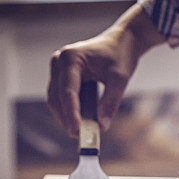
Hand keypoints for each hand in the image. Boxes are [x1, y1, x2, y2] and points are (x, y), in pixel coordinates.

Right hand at [47, 4, 163, 136]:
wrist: (122, 41)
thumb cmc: (121, 55)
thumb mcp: (120, 78)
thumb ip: (110, 102)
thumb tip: (102, 126)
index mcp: (71, 58)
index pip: (68, 91)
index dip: (71, 113)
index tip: (77, 131)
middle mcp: (59, 61)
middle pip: (57, 98)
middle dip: (67, 118)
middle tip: (81, 137)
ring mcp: (58, 68)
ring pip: (55, 100)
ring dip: (66, 116)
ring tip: (82, 132)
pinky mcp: (61, 75)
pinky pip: (60, 97)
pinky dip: (69, 110)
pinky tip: (80, 121)